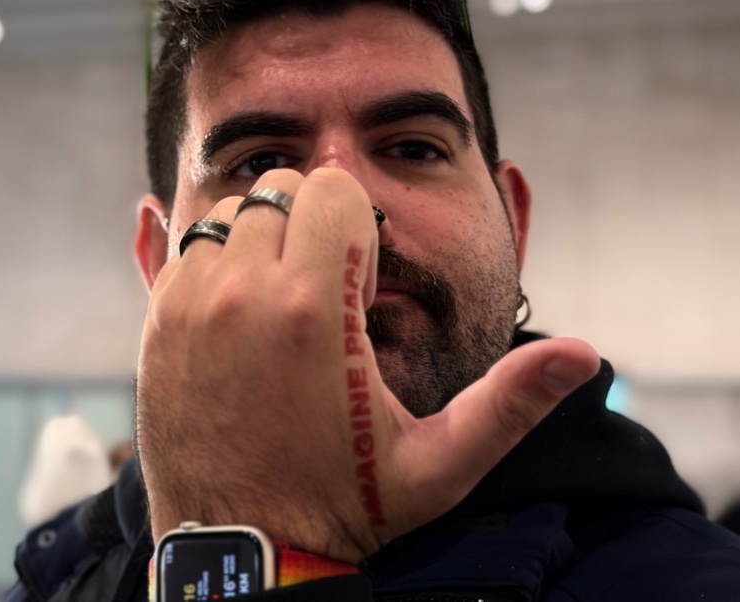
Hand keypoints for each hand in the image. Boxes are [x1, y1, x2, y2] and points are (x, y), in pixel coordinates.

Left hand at [136, 167, 598, 562]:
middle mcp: (243, 294)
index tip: (361, 280)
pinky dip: (216, 265)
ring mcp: (190, 308)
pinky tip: (243, 317)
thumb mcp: (440, 465)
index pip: (332, 187)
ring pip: (228, 215)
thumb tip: (583, 352)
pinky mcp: (156, 327)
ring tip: (284, 304)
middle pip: (279, 189)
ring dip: (260, 240)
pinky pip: (185, 253)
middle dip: (310, 222)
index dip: (357, 225)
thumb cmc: (344, 508)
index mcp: (314, 309)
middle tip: (327, 288)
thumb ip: (511, 402)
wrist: (244, 553)